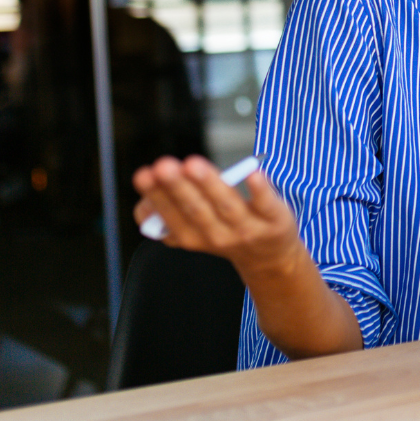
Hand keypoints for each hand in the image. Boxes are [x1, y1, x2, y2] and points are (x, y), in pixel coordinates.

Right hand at [133, 155, 300, 279]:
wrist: (268, 256)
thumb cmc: (224, 231)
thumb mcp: (189, 230)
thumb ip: (164, 215)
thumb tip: (145, 203)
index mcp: (192, 237)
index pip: (171, 218)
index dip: (156, 196)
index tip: (144, 175)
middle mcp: (218, 235)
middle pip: (196, 210)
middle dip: (178, 187)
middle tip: (163, 166)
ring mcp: (247, 229)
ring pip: (227, 205)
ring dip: (209, 184)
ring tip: (193, 164)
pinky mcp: (275, 220)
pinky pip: (266, 203)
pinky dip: (260, 189)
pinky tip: (252, 172)